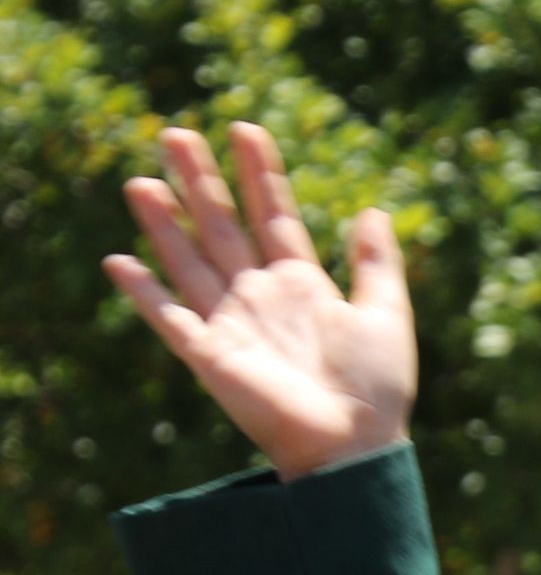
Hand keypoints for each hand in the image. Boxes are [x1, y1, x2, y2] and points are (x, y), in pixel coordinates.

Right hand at [105, 123, 415, 480]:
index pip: (273, 214)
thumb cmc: (377, 390)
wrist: (354, 445)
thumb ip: (376, 264)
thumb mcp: (386, 315)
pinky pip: (169, 318)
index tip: (245, 129)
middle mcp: (260, 297)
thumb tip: (373, 211)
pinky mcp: (210, 356)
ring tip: (142, 181)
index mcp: (302, 284)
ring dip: (164, 223)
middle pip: (222, 227)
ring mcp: (232, 324)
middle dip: (199, 181)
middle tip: (174, 133)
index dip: (259, 173)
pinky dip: (144, 292)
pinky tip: (119, 261)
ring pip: (190, 261)